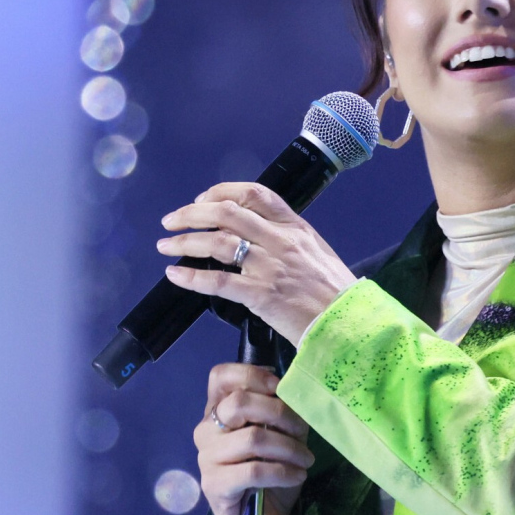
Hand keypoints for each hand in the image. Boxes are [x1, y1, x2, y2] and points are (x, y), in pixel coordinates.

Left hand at [157, 182, 357, 341]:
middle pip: (228, 213)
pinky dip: (191, 277)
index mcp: (296, 227)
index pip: (255, 194)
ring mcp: (270, 267)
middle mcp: (281, 241)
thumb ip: (288, 240)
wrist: (349, 322)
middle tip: (172, 220)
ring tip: (166, 246)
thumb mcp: (317, 252)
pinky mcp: (261, 295)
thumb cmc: (334, 292)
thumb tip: (257, 236)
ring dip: (185, 242)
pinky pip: (217, 282)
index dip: (222, 192)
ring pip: (217, 243)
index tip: (202, 200)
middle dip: (192, 213)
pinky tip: (175, 276)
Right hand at [195, 363, 313, 514]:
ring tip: (306, 459)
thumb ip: (280, 410)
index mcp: (218, 410)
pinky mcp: (213, 484)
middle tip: (302, 430)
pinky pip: (253, 471)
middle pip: (238, 403)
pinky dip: (283, 472)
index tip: (279, 388)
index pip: (220, 377)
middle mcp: (206, 430)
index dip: (252, 375)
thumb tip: (292, 391)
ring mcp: (206, 457)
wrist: (262, 514)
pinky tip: (297, 476)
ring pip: (252, 439)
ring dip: (289, 448)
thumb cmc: (271, 467)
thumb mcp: (280, 432)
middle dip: (279, 413)